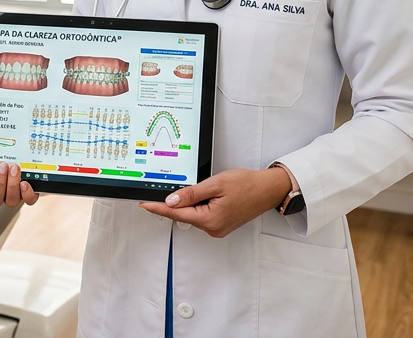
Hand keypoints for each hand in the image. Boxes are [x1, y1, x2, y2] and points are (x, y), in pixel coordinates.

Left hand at [139, 167, 289, 237]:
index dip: (158, 208)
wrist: (267, 189)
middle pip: (185, 214)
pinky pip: (203, 215)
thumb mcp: (215, 184)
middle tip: (182, 186)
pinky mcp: (221, 224)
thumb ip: (191, 193)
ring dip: (192, 201)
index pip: (176, 213)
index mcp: (210, 220)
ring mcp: (217, 228)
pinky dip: (200, 205)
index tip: (144, 204)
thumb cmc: (247, 185)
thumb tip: (171, 200)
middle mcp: (213, 228)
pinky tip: (208, 194)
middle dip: (179, 201)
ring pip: (194, 214)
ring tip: (210, 188)